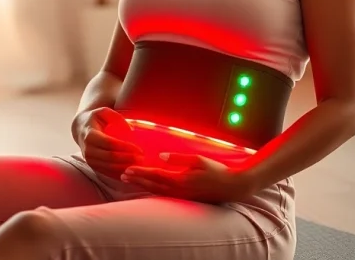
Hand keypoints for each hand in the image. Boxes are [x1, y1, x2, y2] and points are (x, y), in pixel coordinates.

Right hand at [76, 107, 143, 179]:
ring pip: (109, 167)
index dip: (126, 148)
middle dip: (128, 159)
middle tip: (142, 158)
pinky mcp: (92, 166)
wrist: (80, 129)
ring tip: (139, 164)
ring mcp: (89, 160)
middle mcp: (87, 150)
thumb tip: (130, 130)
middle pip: (110, 157)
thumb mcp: (104, 112)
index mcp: (90, 135)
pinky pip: (107, 172)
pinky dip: (118, 173)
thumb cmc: (95, 118)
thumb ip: (117, 117)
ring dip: (124, 167)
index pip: (110, 144)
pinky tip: (130, 171)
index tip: (139, 149)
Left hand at [121, 153, 256, 203]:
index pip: (155, 175)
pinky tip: (147, 186)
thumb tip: (161, 156)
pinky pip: (164, 194)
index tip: (128, 169)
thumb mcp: (198, 160)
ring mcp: (181, 196)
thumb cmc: (216, 171)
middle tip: (123, 175)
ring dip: (142, 185)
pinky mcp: (185, 197)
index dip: (140, 172)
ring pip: (157, 191)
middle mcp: (178, 190)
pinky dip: (152, 189)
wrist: (231, 187)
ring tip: (130, 180)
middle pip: (152, 185)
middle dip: (137, 180)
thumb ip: (178, 158)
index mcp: (181, 179)